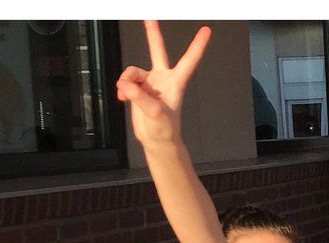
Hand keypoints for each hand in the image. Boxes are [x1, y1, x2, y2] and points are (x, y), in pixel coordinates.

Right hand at [116, 21, 210, 148]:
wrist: (156, 140)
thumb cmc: (165, 130)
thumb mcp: (155, 114)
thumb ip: (140, 97)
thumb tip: (126, 85)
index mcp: (175, 83)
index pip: (188, 61)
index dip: (197, 46)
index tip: (206, 31)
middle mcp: (163, 79)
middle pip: (157, 50)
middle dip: (153, 33)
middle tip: (150, 16)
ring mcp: (150, 82)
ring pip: (132, 71)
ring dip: (126, 81)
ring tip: (125, 95)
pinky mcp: (138, 88)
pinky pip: (125, 80)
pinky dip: (122, 88)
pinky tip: (123, 97)